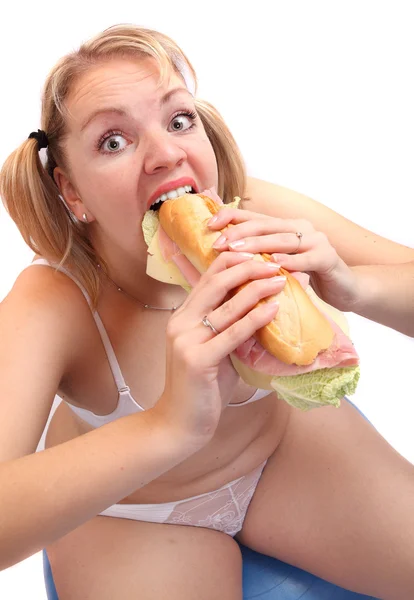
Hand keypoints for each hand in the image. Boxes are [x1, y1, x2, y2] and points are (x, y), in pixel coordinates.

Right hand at [153, 251, 285, 449]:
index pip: (208, 276)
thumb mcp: (217, 351)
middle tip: (275, 263)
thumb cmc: (202, 387)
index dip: (235, 261)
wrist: (180, 423)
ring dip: (257, 288)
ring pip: (226, 304)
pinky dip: (255, 318)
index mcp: (183, 315)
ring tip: (280, 280)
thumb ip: (233, 329)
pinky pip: (231, 334)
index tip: (261, 256)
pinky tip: (273, 309)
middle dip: (248, 267)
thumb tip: (268, 308)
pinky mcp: (197, 360)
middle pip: (216, 281)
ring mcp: (186, 339)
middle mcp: (181, 321)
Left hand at [207, 207, 359, 311]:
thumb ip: (259, 258)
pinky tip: (276, 264)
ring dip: (259, 245)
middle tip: (219, 242)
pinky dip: (292, 261)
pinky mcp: (328, 257)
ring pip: (283, 240)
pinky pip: (308, 258)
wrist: (346, 289)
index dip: (231, 217)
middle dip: (239, 233)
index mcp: (285, 227)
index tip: (209, 224)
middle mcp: (299, 228)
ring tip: (238, 250)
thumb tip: (224, 259)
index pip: (254, 218)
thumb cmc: (308, 278)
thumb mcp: (279, 266)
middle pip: (265, 226)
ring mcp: (316, 240)